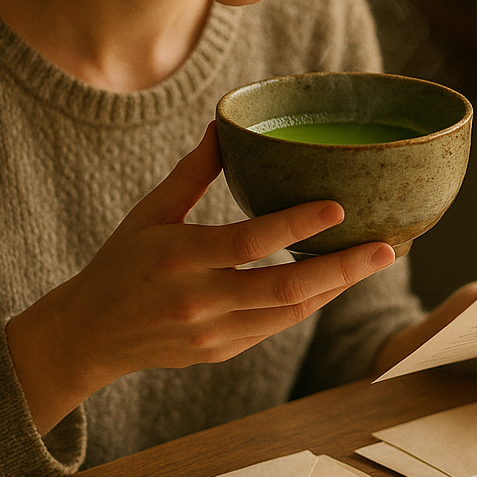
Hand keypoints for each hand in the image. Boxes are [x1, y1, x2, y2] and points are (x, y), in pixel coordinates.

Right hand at [7, 123, 394, 431]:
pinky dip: (310, 302)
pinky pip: (277, 326)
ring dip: (338, 287)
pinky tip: (338, 280)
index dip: (296, 226)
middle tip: (387, 247)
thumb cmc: (120, 264)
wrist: (89, 336)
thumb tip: (221, 125)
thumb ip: (191, 173)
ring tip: (376, 260)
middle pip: (285, 287)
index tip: (339, 207)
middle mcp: (201, 301)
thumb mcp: (149, 213)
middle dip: (342, 269)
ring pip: (290, 312)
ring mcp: (214, 333)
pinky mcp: (223, 351)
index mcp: (180, 258)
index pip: (248, 242)